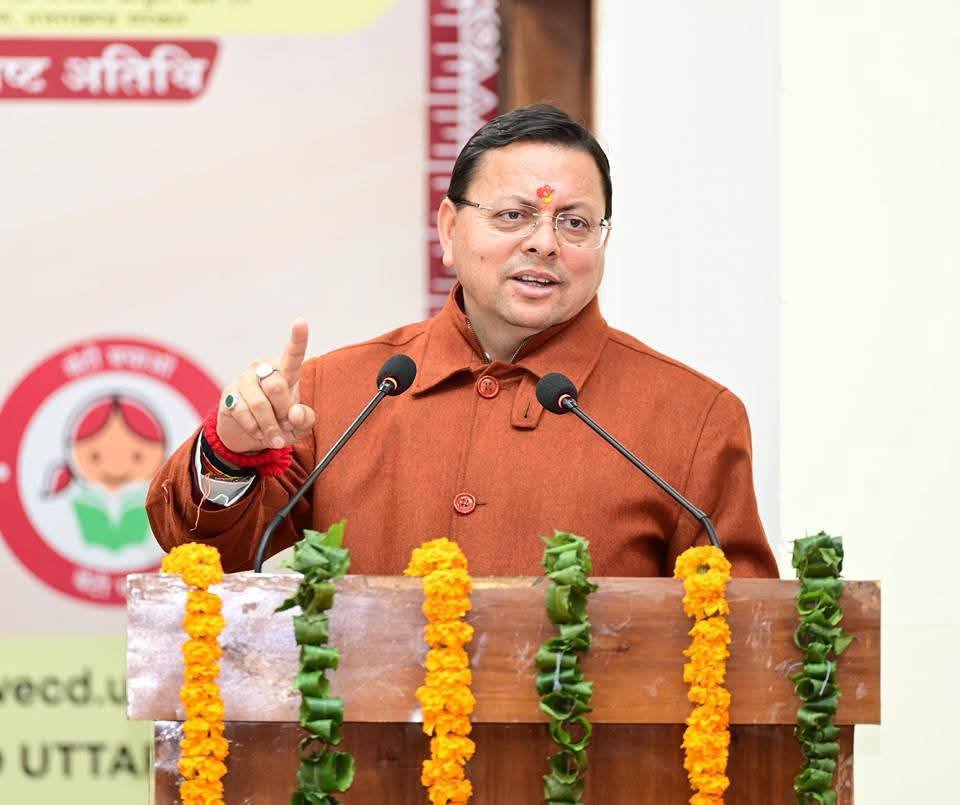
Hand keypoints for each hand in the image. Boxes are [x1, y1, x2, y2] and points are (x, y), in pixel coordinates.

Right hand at [215, 318, 316, 453]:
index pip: (293, 354)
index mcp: (285, 372)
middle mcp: (263, 369)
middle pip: (276, 387)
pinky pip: (243, 413)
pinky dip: (254, 429)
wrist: (247, 437)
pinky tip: (257, 432)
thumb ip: (305, 419)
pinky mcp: (229, 394)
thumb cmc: (279, 425)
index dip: (298, 338)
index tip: (301, 321)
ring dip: (269, 426)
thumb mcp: (299, 426)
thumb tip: (294, 415)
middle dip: (283, 414)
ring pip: (260, 404)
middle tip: (285, 426)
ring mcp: (244, 379)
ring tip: (273, 437)